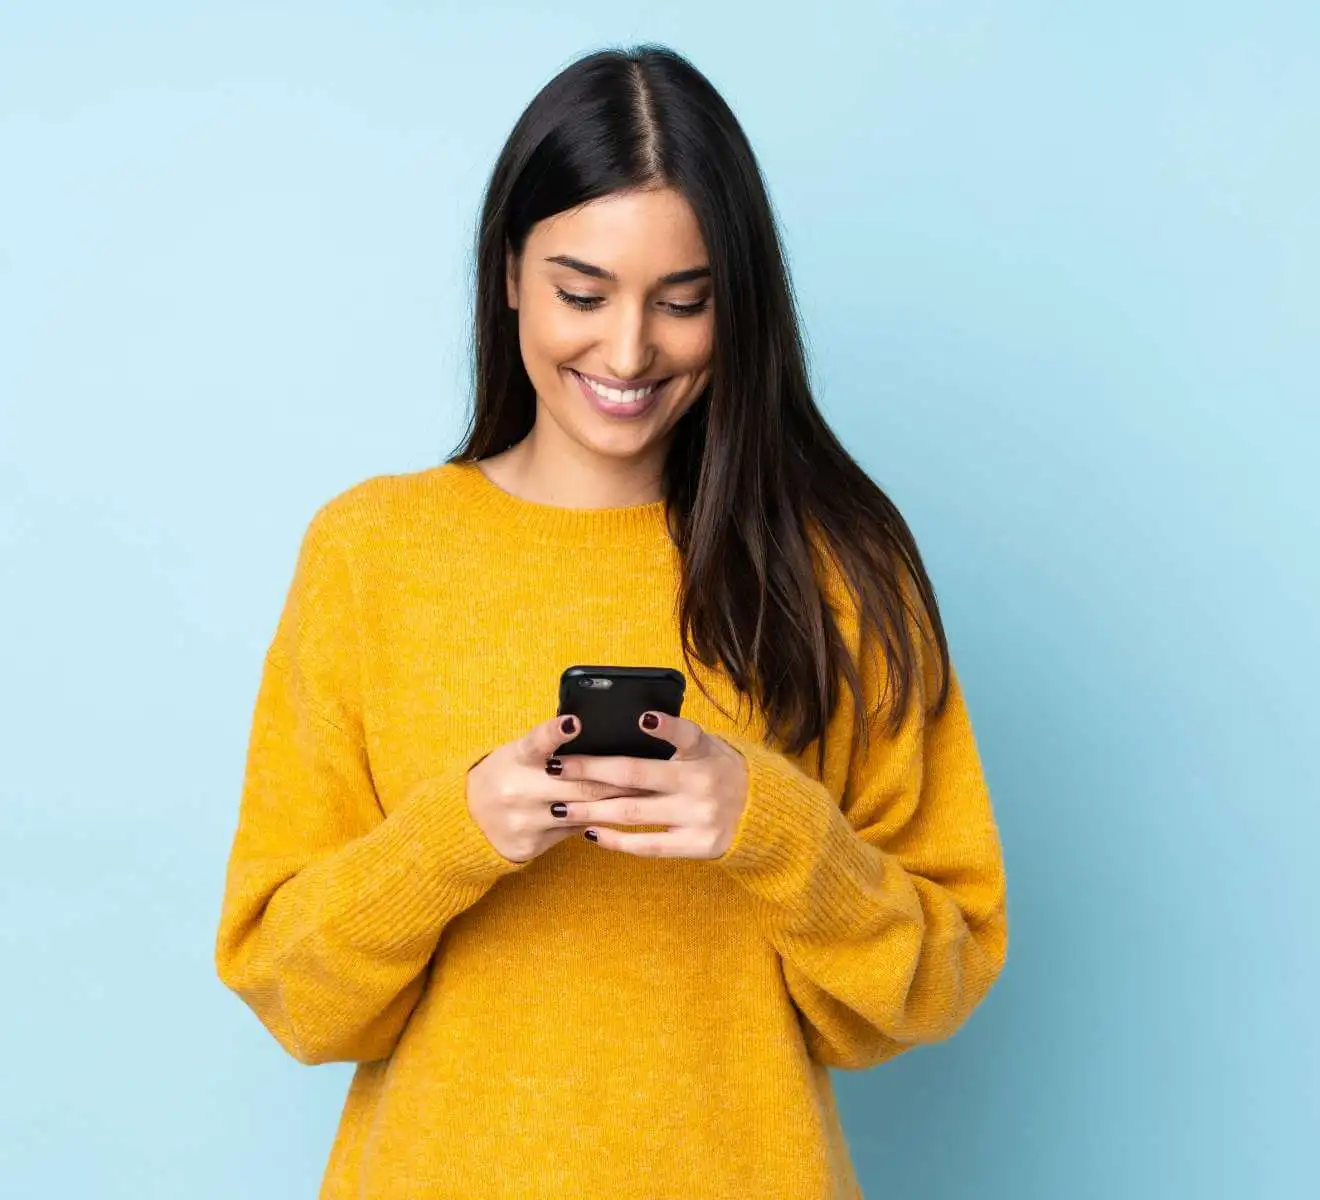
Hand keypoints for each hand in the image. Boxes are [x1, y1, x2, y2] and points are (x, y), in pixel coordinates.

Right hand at [465, 715, 651, 863]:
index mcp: (516, 758)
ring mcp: (523, 820)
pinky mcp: (529, 845)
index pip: (537, 741)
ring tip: (645, 796)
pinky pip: (572, 833)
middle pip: (577, 784)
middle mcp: (517, 789)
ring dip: (614, 804)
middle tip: (647, 773)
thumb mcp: (518, 753)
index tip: (575, 723)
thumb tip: (595, 737)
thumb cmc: (506, 774)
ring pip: (580, 812)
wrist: (467, 818)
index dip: (556, 731)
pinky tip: (617, 820)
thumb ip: (549, 747)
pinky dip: (595, 823)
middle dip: (616, 780)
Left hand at [544, 711, 749, 858]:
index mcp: (704, 752)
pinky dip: (616, 840)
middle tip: (556, 767)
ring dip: (591, 809)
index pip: (686, 734)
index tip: (641, 718)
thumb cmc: (718, 772)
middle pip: (636, 775)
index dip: (665, 726)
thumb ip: (677, 739)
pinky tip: (590, 832)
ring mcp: (698, 816)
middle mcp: (702, 783)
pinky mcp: (697, 845)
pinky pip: (648, 845)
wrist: (760, 814)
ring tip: (560, 805)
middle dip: (590, 770)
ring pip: (633, 812)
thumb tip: (630, 724)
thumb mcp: (708, 747)